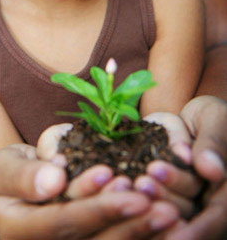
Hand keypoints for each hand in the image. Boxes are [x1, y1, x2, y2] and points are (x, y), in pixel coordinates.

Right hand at [0, 125, 179, 239]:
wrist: (16, 192)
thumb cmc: (10, 174)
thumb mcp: (4, 166)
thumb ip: (22, 174)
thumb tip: (53, 180)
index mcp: (19, 232)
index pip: (61, 222)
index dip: (93, 205)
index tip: (121, 179)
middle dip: (128, 225)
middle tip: (163, 207)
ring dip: (141, 235)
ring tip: (171, 215)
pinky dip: (142, 237)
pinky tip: (170, 228)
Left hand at [136, 97, 226, 238]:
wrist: (194, 115)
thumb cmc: (212, 115)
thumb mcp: (217, 120)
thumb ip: (214, 144)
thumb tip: (213, 171)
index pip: (218, 216)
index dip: (196, 231)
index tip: (174, 236)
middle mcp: (208, 198)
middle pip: (190, 212)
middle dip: (166, 198)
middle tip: (144, 182)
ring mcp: (186, 196)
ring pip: (171, 207)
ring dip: (154, 196)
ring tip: (138, 180)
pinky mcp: (166, 189)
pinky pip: (153, 197)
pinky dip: (139, 192)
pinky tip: (125, 184)